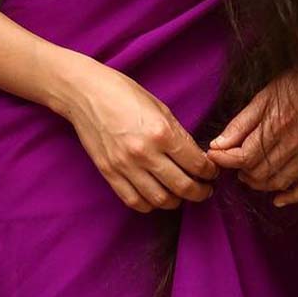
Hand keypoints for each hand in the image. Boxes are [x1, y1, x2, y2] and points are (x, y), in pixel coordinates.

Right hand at [61, 57, 218, 213]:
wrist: (85, 92)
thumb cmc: (123, 92)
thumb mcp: (159, 106)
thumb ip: (177, 133)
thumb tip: (194, 156)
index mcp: (161, 132)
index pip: (195, 163)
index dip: (209, 171)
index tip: (212, 172)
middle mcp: (145, 153)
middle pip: (182, 187)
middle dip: (200, 191)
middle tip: (205, 189)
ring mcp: (125, 166)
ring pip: (161, 200)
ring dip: (177, 201)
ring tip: (182, 194)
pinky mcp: (109, 174)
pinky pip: (135, 201)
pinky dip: (150, 204)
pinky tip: (157, 196)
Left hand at [205, 51, 297, 206]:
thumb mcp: (264, 94)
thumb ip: (241, 122)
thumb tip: (218, 144)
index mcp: (276, 124)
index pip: (244, 156)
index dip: (225, 160)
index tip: (214, 157)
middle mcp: (295, 142)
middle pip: (260, 172)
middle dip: (241, 171)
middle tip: (233, 163)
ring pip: (280, 182)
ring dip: (260, 184)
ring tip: (249, 175)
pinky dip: (292, 197)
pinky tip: (278, 199)